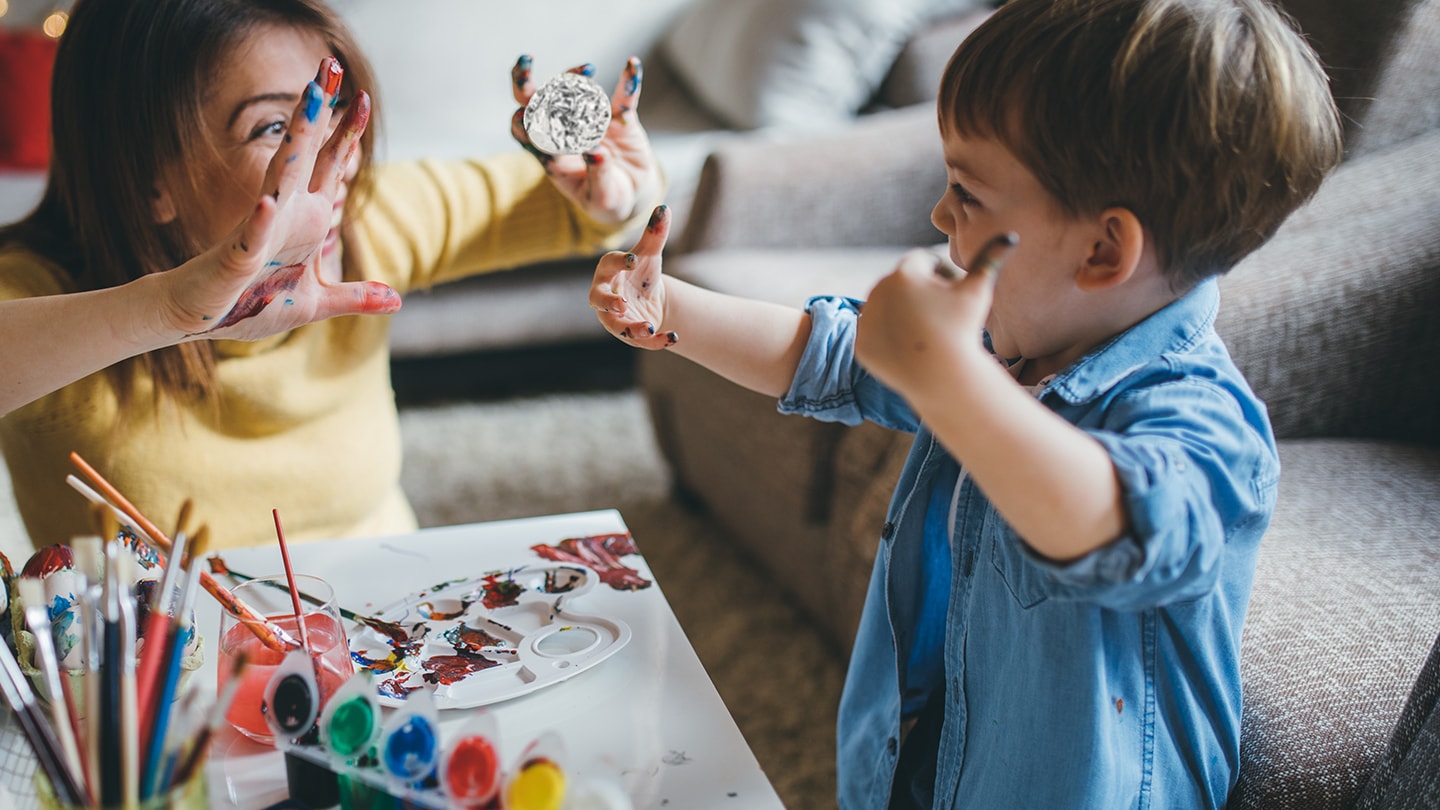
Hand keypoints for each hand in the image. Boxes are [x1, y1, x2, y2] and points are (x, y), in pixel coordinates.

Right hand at [162, 60, 399, 340]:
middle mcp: (284, 212)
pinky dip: (258, 222)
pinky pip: (249, 235)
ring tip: (311, 101)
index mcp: (306, 219)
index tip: (363, 97)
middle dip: (318, 110)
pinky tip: (266, 202)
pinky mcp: (236, 256)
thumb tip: (397, 299)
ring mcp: (259, 229)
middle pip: (305, 152)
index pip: (330, 167)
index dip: (345, 134)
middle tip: (329, 65)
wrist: (202, 320)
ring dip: (296, 139)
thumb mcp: (316, 302)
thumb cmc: (253, 303)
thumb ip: (356, 297)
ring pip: (279, 175)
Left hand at [510, 56, 662, 227]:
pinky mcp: (619, 118)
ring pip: (574, 92)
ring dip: (575, 78)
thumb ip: (597, 176)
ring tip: (586, 71)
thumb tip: (595, 153)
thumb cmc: (607, 199)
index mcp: (551, 155)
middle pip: (536, 102)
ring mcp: (591, 120)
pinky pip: (624, 97)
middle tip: (525, 62)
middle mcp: (565, 131)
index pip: (527, 134)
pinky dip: (629, 82)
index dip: (522, 123)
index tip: (523, 116)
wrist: (632, 193)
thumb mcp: (602, 198)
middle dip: (526, 83)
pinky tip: (632, 65)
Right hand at [590, 205, 676, 348]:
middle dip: (609, 303)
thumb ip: (654, 233)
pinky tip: (674, 336)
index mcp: (607, 272)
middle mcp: (604, 296)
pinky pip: (639, 340)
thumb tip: (664, 208)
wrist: (648, 298)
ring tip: (650, 328)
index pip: (607, 265)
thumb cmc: (641, 271)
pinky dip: (655, 341)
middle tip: (622, 304)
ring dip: (632, 328)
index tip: (633, 259)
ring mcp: (613, 317)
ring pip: (617, 326)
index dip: (618, 262)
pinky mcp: (627, 334)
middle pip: (599, 300)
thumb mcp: (650, 253)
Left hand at [855, 236, 1015, 398]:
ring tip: (924, 332)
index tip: (951, 295)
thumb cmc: (962, 330)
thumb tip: (1011, 236)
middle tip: (939, 318)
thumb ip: (990, 260)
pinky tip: (909, 349)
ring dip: (901, 313)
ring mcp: (866, 318)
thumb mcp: (976, 293)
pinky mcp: (861, 344)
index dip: (940, 275)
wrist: (941, 376)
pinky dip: (888, 338)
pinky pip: (875, 334)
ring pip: (886, 307)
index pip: (922, 261)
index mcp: (904, 272)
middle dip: (918, 294)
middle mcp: (878, 290)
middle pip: (901, 284)